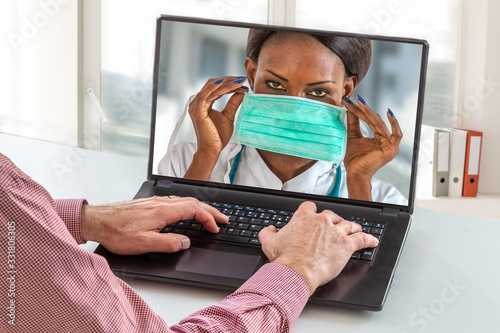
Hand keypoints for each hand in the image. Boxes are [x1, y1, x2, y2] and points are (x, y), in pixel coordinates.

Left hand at [81, 196, 227, 254]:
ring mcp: (154, 201)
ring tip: (209, 216)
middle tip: (223, 219)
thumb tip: (185, 242)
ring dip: (200, 208)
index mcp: (163, 211)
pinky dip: (188, 207)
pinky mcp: (148, 204)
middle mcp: (160, 202)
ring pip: (184, 201)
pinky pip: (175, 202)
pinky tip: (186, 212)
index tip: (216, 228)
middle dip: (210, 211)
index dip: (208, 218)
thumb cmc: (116, 232)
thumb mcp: (144, 244)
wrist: (96, 221)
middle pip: (193, 202)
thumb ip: (168, 243)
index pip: (194, 209)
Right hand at [185, 76, 247, 179]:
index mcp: (203, 103)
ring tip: (239, 82)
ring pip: (211, 88)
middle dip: (228, 80)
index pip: (215, 88)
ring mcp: (196, 106)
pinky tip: (225, 85)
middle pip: (212, 84)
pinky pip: (205, 95)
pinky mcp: (197, 111)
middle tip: (241, 79)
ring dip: (226, 83)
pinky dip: (215, 88)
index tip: (242, 82)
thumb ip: (233, 103)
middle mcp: (197, 102)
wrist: (212, 150)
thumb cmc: (217, 136)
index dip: (229, 83)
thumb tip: (242, 92)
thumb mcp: (228, 116)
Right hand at [258, 201, 378, 294]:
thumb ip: (267, 233)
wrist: (297, 270)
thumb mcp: (269, 242)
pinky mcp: (346, 245)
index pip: (310, 207)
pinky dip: (368, 239)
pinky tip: (372, 241)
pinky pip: (361, 239)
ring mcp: (335, 232)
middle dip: (334, 220)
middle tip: (336, 226)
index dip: (312, 211)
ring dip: (353, 227)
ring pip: (349, 224)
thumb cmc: (285, 258)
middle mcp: (321, 221)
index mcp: (303, 217)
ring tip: (357, 229)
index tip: (314, 215)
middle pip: (331, 214)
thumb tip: (269, 230)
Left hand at [342, 95, 402, 199]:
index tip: (350, 102)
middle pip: (375, 121)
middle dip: (364, 109)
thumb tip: (349, 109)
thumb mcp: (352, 137)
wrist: (355, 173)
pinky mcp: (392, 149)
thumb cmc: (354, 159)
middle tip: (356, 100)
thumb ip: (353, 123)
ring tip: (362, 104)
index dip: (360, 110)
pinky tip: (388, 114)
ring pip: (381, 125)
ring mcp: (390, 144)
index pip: (369, 120)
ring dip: (371, 113)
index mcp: (378, 137)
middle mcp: (385, 139)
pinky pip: (396, 134)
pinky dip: (394, 124)